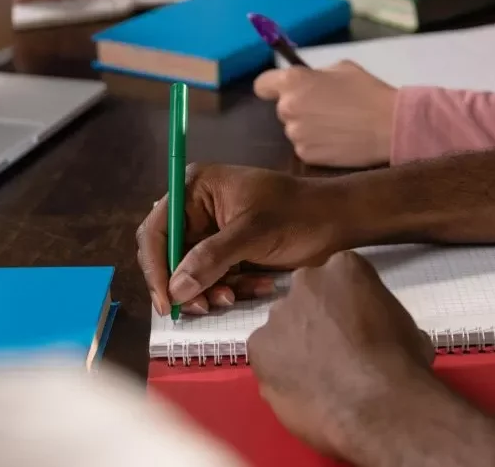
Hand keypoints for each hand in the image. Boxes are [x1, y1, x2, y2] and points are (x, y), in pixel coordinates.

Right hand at [136, 164, 351, 314]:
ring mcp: (213, 231)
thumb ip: (211, 259)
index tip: (167, 301)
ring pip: (192, 273)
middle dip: (186, 283)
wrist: (338, 221)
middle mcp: (197, 208)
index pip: (156, 229)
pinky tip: (260, 286)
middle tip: (202, 307)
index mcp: (195, 189)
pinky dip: (232, 288)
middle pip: (169, 255)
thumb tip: (175, 289)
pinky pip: (215, 278)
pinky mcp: (229, 252)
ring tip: (235, 296)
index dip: (156, 267)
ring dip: (212, 289)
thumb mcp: (252, 233)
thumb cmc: (298, 215)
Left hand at [248, 251, 437, 464]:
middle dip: (315, 320)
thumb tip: (380, 333)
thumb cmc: (400, 364)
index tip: (355, 327)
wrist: (377, 404)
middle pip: (305, 298)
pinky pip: (266, 356)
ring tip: (317, 377)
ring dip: (295, 345)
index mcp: (344, 267)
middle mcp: (305, 281)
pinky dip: (278, 370)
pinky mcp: (258, 346)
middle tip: (333, 351)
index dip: (346, 305)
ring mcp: (278, 313)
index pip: (339, 277)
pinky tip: (301, 388)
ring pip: (283, 327)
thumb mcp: (405, 325)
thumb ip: (379, 315)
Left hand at [254, 61, 396, 167]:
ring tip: (335, 127)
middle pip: (282, 108)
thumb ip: (315, 75)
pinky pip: (305, 146)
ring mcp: (295, 134)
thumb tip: (306, 83)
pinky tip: (337, 140)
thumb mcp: (341, 69)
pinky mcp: (305, 155)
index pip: (262, 85)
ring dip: (308, 127)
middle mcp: (287, 108)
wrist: (389, 126)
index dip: (272, 87)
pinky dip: (317, 144)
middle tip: (324, 109)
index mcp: (293, 82)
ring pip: (295, 128)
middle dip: (299, 107)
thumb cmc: (368, 91)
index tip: (284, 91)